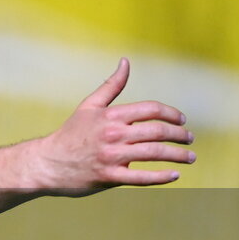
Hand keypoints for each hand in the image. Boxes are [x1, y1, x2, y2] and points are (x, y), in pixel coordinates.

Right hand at [40, 58, 194, 193]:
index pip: (151, 110)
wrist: (48, 162)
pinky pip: (141, 178)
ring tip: (189, 157)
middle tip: (190, 139)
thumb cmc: (71, 133)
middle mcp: (113, 134)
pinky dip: (161, 177)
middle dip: (179, 135)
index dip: (171, 114)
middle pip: (157, 131)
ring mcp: (112, 157)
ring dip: (177, 155)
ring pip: (154, 154)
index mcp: (111, 115)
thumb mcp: (89, 106)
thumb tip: (126, 61)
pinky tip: (174, 175)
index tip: (182, 120)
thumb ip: (111, 85)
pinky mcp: (109, 177)